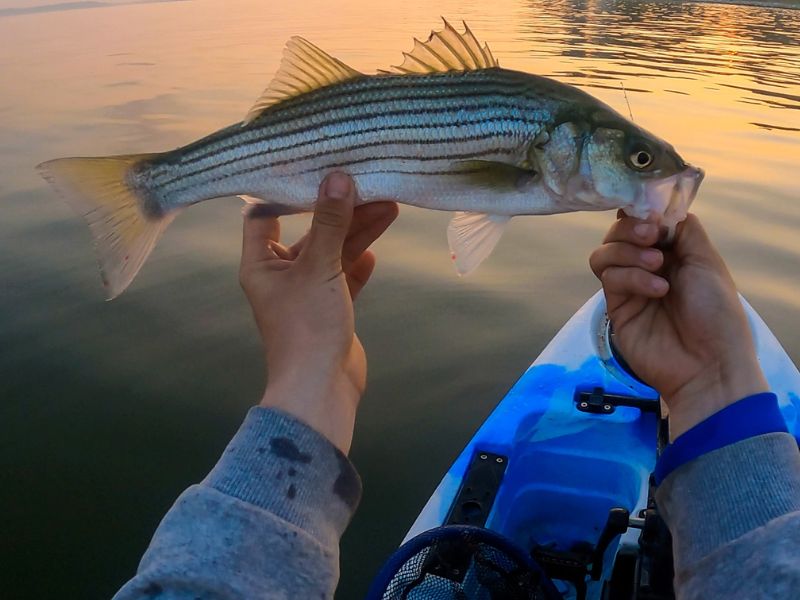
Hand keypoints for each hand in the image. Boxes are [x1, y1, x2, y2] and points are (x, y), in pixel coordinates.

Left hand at [239, 173, 397, 452]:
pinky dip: (359, 265)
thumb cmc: (307, 326)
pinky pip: (345, 278)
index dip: (285, 193)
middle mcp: (280, 275)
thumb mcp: (319, 268)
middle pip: (310, 232)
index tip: (314, 170)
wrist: (321, 388)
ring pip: (333, 253)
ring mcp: (307, 293)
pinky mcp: (330, 309)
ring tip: (389, 206)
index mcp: (261, 264)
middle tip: (369, 185)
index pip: (263, 216)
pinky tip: (376, 252)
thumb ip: (331, 223)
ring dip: (358, 233)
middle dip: (339, 211)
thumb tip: (339, 178)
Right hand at [589, 212, 767, 439]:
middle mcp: (646, 266)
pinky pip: (609, 278)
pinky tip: (656, 289)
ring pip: (604, 253)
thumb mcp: (707, 261)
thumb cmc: (716, 313)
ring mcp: (628, 287)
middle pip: (617, 233)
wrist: (707, 364)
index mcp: (672, 253)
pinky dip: (631, 277)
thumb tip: (658, 211)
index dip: (641, 213)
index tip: (651, 215)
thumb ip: (683, 230)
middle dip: (630, 229)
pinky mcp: (616, 307)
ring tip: (656, 265)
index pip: (642, 222)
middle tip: (651, 237)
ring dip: (627, 252)